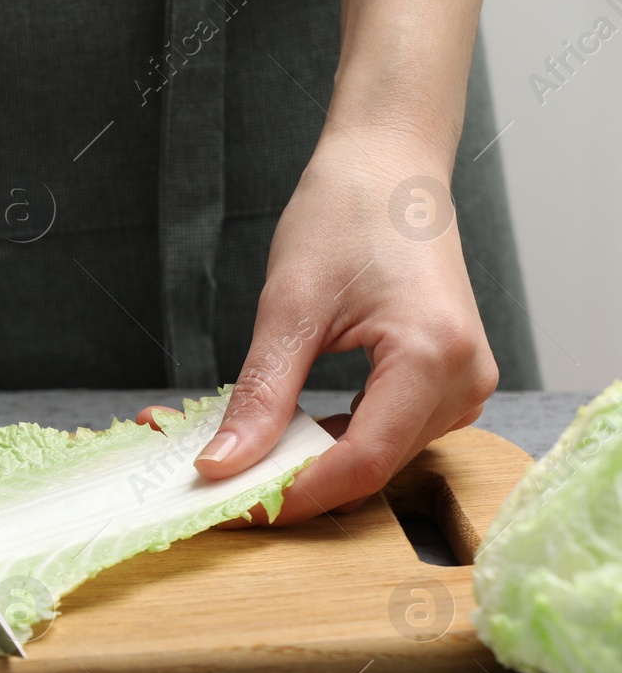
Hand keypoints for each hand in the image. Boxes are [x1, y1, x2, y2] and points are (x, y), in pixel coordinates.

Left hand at [167, 127, 498, 523]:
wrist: (387, 166)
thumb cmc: (346, 213)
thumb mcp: (289, 306)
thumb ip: (261, 395)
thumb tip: (223, 465)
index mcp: (433, 355)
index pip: (362, 462)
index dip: (293, 494)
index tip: (230, 506)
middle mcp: (463, 380)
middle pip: (368, 466)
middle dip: (287, 477)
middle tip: (208, 472)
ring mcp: (460, 384)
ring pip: (373, 456)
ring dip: (303, 460)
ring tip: (232, 446)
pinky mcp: (443, 381)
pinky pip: (382, 432)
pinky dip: (327, 437)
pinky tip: (280, 427)